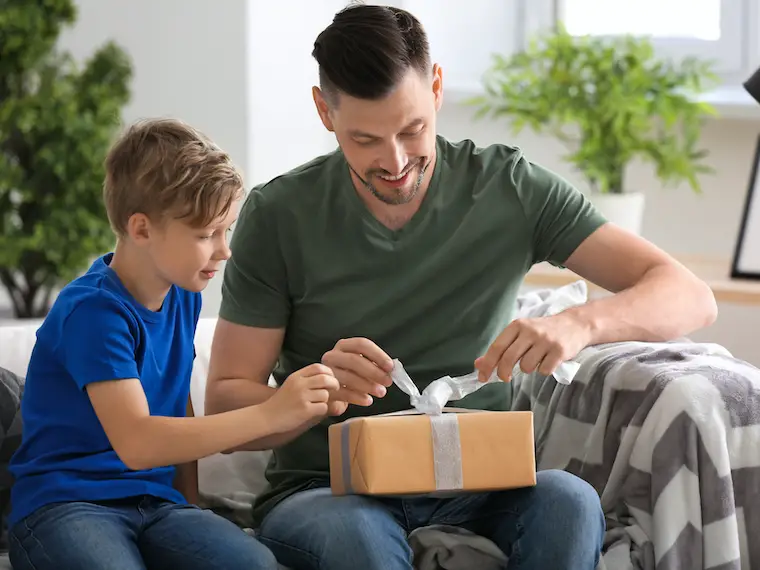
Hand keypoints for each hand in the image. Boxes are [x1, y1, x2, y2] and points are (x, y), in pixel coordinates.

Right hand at [263, 364, 339, 431]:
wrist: (266, 416)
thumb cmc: (281, 402)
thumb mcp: (291, 384)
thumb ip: (306, 379)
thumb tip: (328, 378)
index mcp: (296, 376)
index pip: (318, 367)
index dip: (329, 372)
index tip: (331, 378)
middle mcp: (299, 384)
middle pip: (325, 379)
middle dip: (334, 384)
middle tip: (335, 389)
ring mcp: (302, 397)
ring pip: (325, 394)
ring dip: (325, 400)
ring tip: (317, 403)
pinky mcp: (305, 410)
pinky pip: (323, 407)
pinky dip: (321, 410)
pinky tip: (313, 411)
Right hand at [321, 338, 393, 406]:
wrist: (330, 393)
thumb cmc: (349, 377)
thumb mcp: (362, 367)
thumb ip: (375, 365)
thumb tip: (391, 371)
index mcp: (344, 346)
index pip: (362, 344)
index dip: (378, 355)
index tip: (390, 367)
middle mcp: (332, 356)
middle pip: (354, 359)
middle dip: (374, 371)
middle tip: (387, 381)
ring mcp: (327, 373)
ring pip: (348, 376)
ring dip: (368, 385)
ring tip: (380, 392)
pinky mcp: (325, 390)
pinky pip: (343, 393)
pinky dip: (358, 397)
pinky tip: (367, 400)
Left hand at [475, 312, 590, 381]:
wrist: (575, 324)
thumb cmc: (542, 332)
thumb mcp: (520, 334)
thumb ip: (500, 348)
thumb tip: (478, 364)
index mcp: (517, 325)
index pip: (497, 347)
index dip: (487, 364)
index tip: (482, 377)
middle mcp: (530, 331)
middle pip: (508, 358)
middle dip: (502, 373)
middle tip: (505, 378)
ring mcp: (545, 341)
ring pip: (526, 367)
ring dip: (527, 369)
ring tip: (535, 361)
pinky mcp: (559, 351)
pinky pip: (543, 370)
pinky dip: (543, 370)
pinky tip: (548, 361)